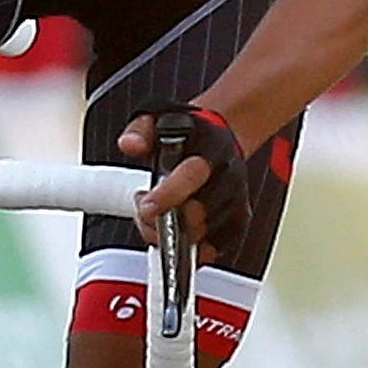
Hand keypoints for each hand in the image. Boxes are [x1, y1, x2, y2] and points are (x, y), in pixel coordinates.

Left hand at [116, 103, 254, 263]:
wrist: (220, 135)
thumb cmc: (189, 130)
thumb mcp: (158, 118)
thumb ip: (140, 130)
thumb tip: (130, 145)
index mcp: (211, 148)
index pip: (191, 175)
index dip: (168, 195)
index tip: (147, 207)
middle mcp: (228, 176)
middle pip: (200, 212)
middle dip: (167, 221)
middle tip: (146, 214)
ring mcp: (234, 199)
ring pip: (207, 233)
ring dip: (176, 235)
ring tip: (156, 220)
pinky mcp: (237, 219)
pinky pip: (219, 245)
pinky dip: (196, 250)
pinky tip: (178, 240)